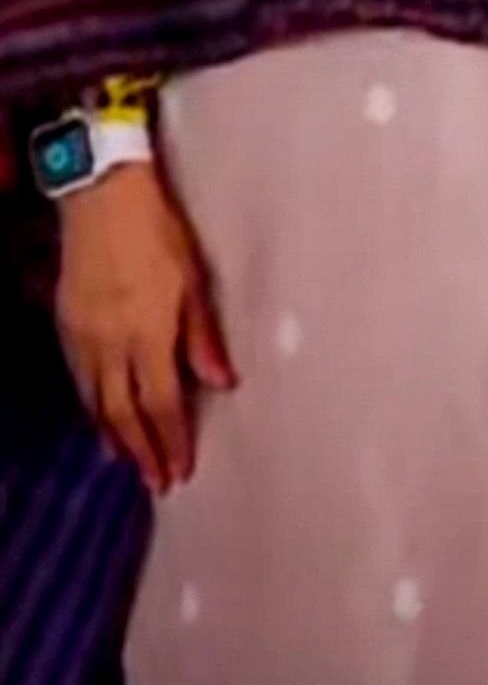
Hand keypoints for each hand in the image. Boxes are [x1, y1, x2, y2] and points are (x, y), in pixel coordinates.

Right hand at [54, 164, 233, 492]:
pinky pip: (79, 380)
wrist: (102, 201)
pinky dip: (91, 407)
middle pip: (123, 413)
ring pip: (95, 401)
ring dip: (114, 436)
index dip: (171, 441)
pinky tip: (100, 419)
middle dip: (142, 452)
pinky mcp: (67, 325)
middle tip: (157, 483)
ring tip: (130, 463)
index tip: (180, 471)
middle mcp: (110, 344)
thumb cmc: (158, 235)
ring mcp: (83, 336)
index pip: (161, 404)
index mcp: (148, 335)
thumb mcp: (195, 281)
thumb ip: (204, 336)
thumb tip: (223, 383)